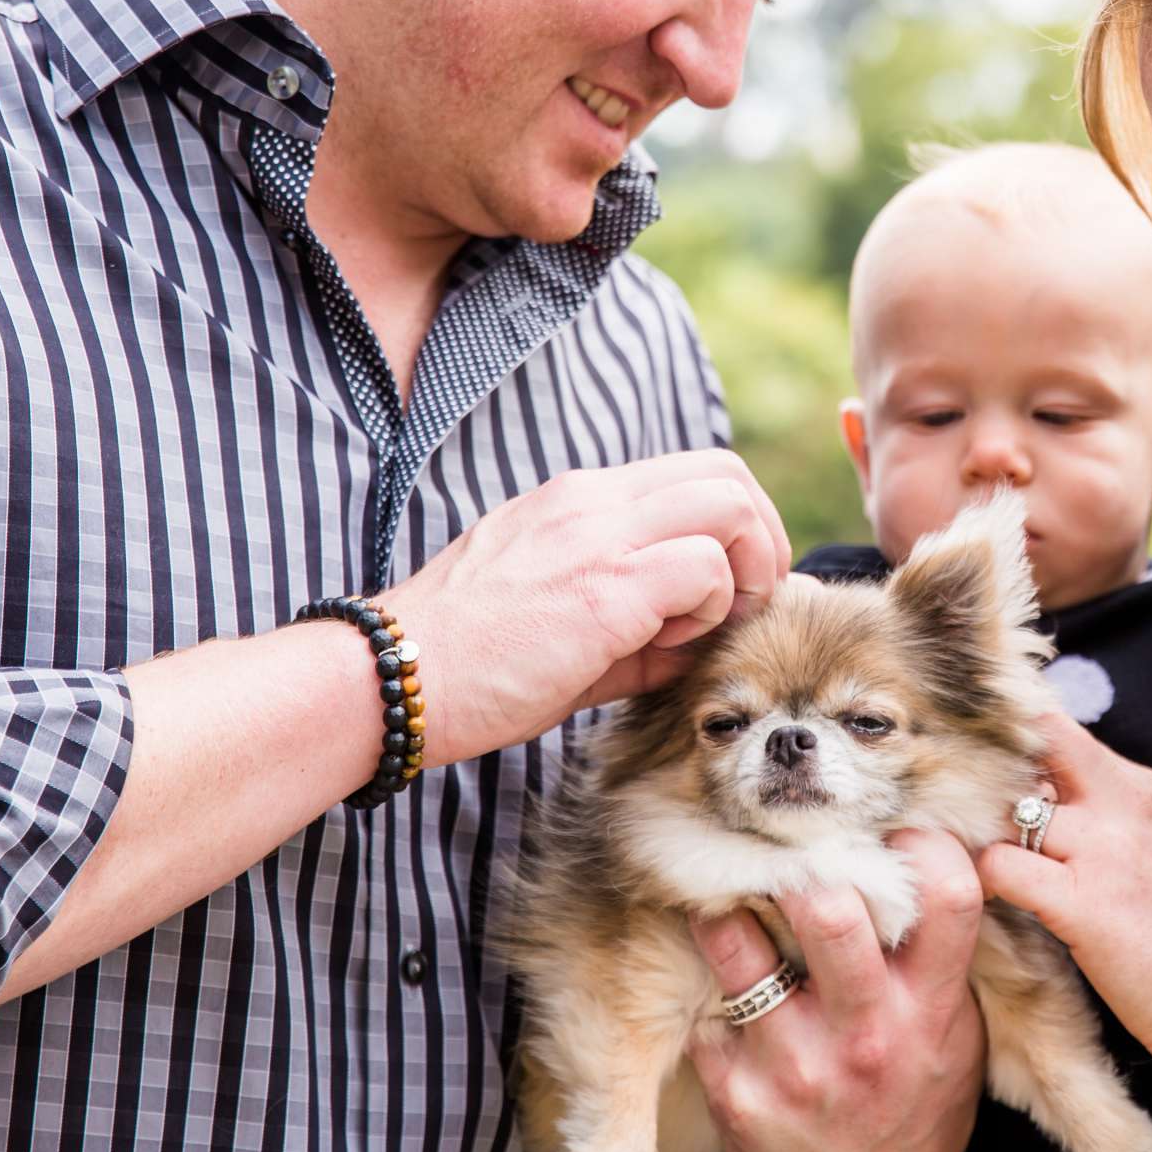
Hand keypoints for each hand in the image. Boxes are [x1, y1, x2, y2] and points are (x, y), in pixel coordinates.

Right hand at [379, 449, 789, 762]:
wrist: (391, 678)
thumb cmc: (468, 662)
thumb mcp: (561, 618)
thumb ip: (640, 617)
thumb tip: (710, 630)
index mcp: (578, 500)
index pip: (693, 474)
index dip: (736, 526)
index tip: (730, 588)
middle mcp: (592, 501)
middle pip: (726, 473)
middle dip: (760, 537)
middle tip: (747, 601)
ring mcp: (599, 536)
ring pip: (728, 505)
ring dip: (741, 570)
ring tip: (703, 626)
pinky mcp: (605, 587)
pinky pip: (704, 568)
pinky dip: (711, 608)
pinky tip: (669, 646)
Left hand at [688, 829, 986, 1151]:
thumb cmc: (914, 1107)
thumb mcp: (955, 1036)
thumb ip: (940, 957)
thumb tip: (918, 854)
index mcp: (932, 1010)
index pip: (947, 896)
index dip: (923, 845)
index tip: (895, 837)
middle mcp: (867, 1033)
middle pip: (829, 909)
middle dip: (807, 868)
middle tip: (795, 857)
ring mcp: (795, 1063)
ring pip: (740, 942)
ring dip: (732, 908)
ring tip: (737, 898)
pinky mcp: (735, 1091)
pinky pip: (705, 1000)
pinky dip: (712, 981)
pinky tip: (727, 978)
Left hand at [977, 711, 1151, 1062]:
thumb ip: (1104, 818)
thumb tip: (1034, 806)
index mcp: (1139, 788)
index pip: (1054, 728)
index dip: (1007, 741)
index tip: (974, 765)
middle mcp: (1122, 802)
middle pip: (1030, 744)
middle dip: (984, 767)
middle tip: (953, 801)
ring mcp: (1104, 850)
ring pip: (1004, 807)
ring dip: (976, 831)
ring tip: (965, 858)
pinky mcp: (1084, 903)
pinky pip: (1000, 869)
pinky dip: (982, 881)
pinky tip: (988, 902)